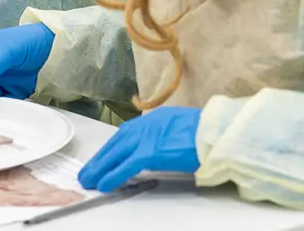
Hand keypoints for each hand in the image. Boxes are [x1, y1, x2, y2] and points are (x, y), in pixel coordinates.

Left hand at [78, 107, 201, 192]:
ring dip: (100, 167)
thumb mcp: (178, 127)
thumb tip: (157, 147)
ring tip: (88, 179)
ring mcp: (147, 137)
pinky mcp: (150, 152)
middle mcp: (146, 124)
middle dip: (101, 158)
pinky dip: (113, 175)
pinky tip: (103, 184)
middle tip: (87, 170)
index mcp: (153, 119)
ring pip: (116, 154)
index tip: (102, 157)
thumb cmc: (205, 132)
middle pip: (116, 143)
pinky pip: (126, 166)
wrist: (216, 132)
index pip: (126, 134)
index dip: (112, 148)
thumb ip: (163, 135)